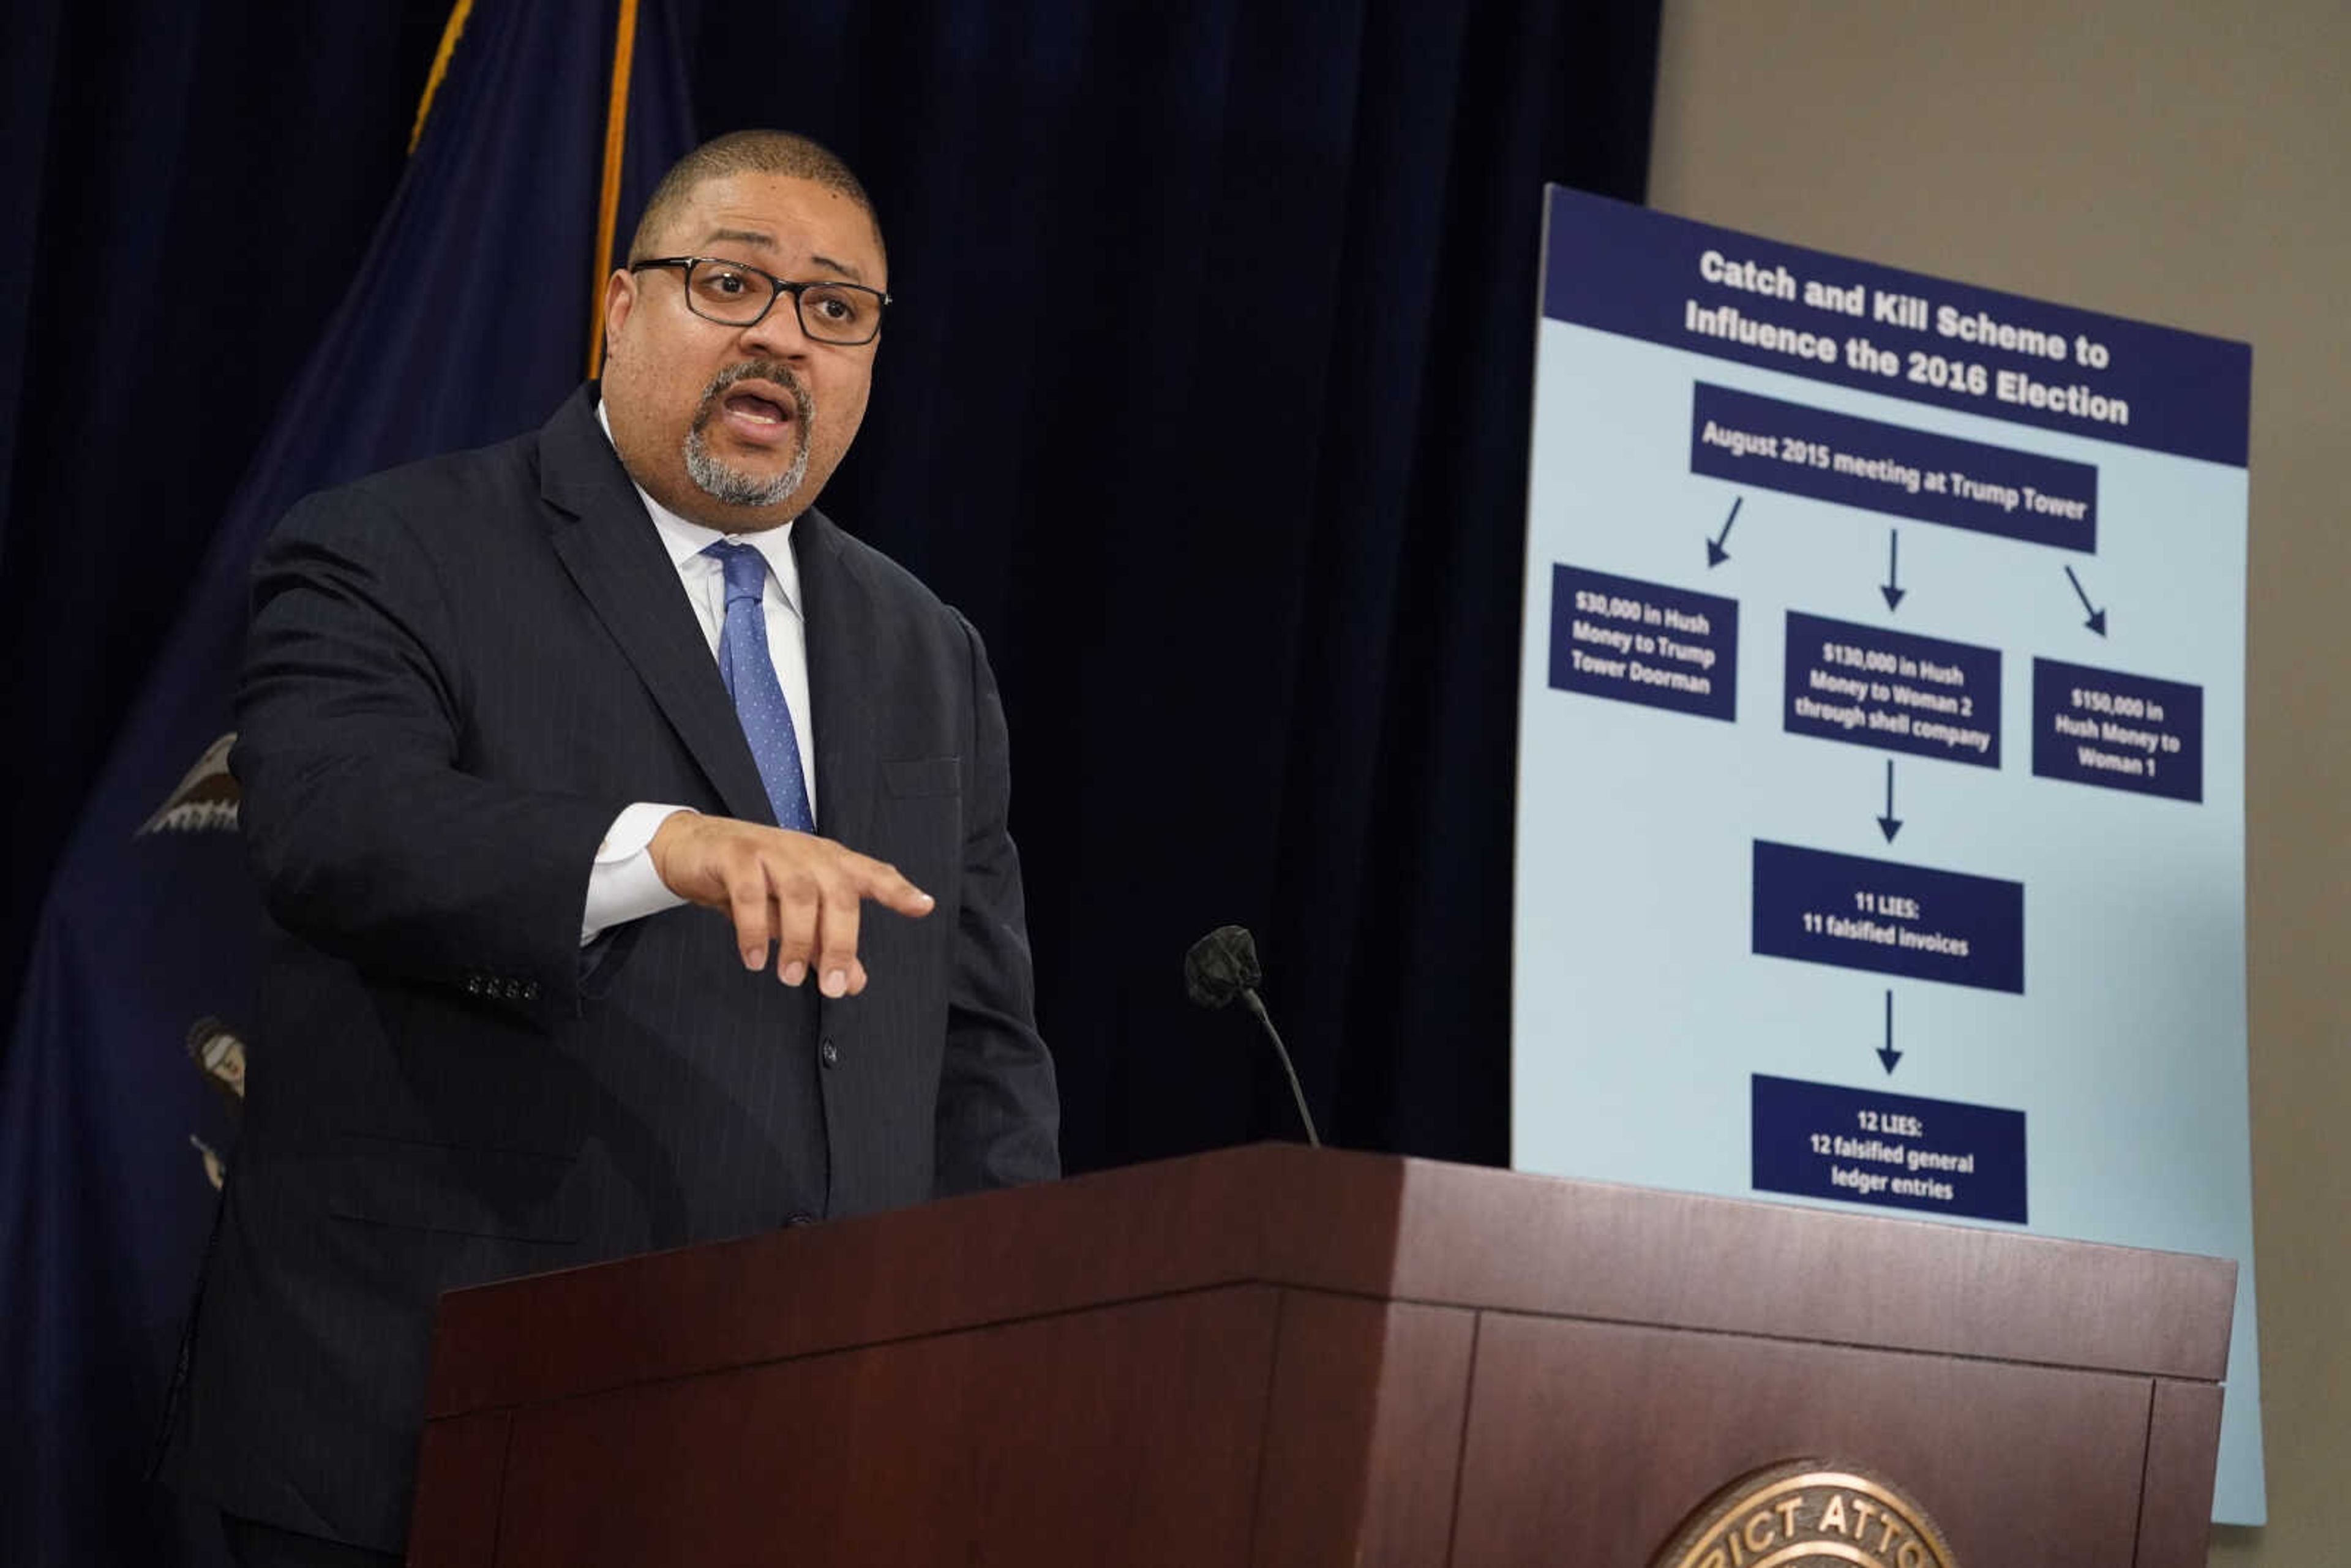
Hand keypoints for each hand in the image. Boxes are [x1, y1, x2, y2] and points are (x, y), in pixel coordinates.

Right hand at [647, 812, 932, 995]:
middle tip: (831, 987)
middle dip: (840, 942)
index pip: (871, 873)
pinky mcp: (735, 855)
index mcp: (828, 863)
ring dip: (798, 939)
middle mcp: (806, 853)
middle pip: (838, 893)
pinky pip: (750, 892)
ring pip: (799, 892)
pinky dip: (754, 928)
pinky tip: (755, 958)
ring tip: (787, 977)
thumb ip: (824, 945)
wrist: (693, 849)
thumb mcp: (791, 916)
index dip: (897, 889)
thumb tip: (855, 982)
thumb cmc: (753, 882)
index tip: (924, 906)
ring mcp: (771, 850)